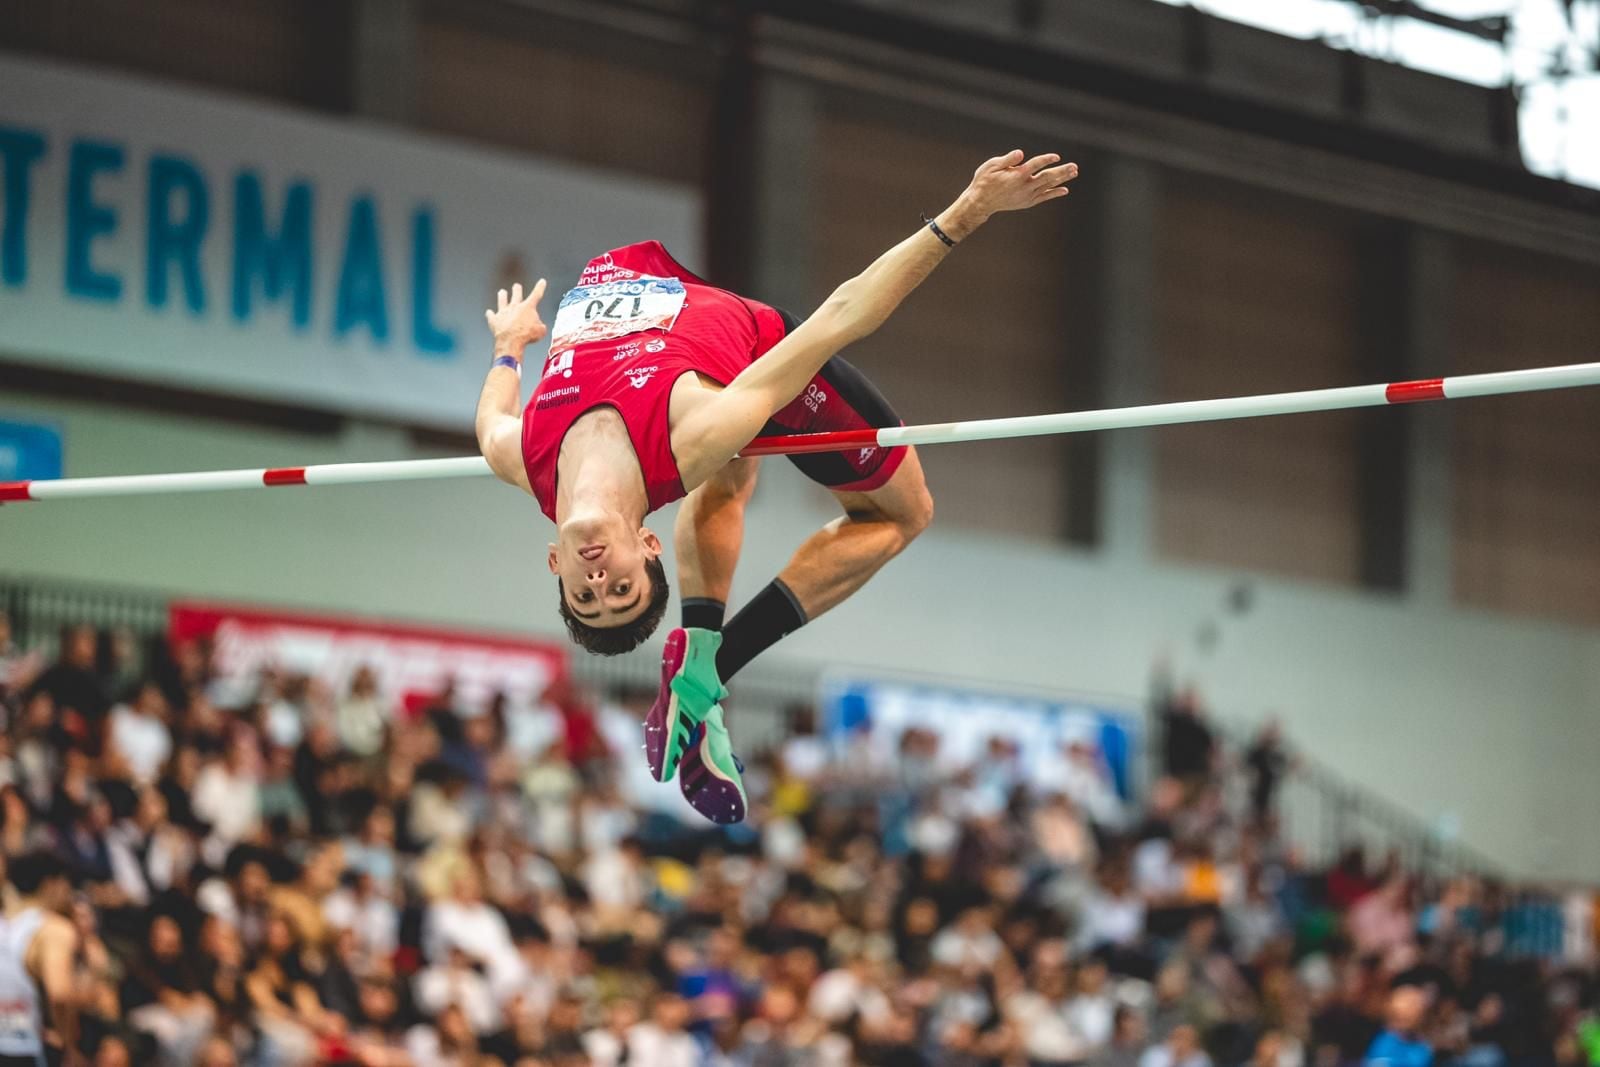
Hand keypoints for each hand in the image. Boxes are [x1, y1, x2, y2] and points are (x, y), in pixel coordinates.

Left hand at [485, 279, 548, 355]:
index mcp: (528, 307)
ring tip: (502, 292)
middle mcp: (515, 307)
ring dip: (502, 296)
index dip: (540, 287)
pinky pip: (491, 315)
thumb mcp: (541, 331)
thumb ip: (540, 326)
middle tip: (517, 286)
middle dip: (517, 290)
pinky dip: (490, 314)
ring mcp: (503, 312)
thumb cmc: (527, 335)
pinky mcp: (494, 320)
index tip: (542, 281)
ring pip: (502, 300)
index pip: (536, 294)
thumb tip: (539, 326)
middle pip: (516, 294)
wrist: (511, 340)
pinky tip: (489, 313)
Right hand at [946, 150, 1077, 234]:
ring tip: (1074, 172)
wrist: (981, 202)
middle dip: (1062, 171)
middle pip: (1047, 177)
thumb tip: (1020, 154)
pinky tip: (1065, 190)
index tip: (1056, 156)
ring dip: (1062, 179)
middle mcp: (1024, 186)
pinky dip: (1054, 193)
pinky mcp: (1027, 202)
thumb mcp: (991, 166)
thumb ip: (1007, 159)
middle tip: (1074, 166)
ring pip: (1048, 186)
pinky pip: (1044, 197)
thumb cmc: (984, 181)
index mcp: (1016, 175)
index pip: (1035, 165)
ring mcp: (1027, 196)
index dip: (1046, 159)